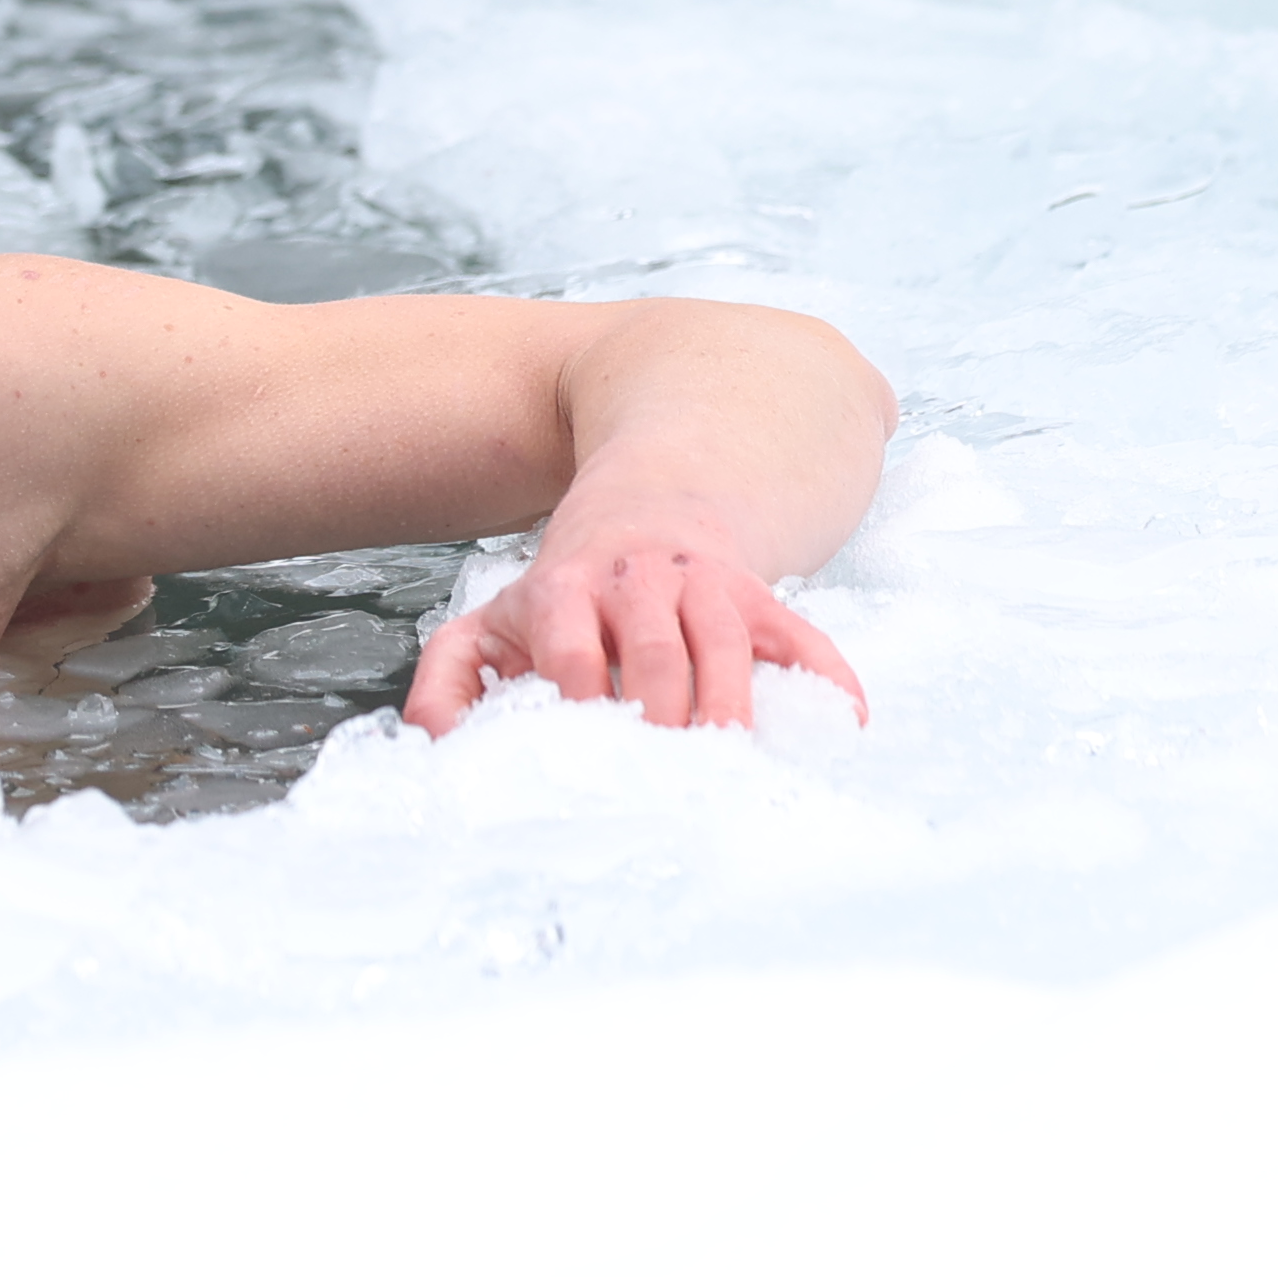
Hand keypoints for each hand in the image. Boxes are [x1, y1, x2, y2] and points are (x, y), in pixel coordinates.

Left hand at [404, 517, 864, 733]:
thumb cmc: (564, 594)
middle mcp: (637, 581)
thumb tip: (434, 743)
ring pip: (724, 642)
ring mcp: (705, 586)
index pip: (569, 641)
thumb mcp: (494, 619)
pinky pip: (802, 636)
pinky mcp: (761, 599)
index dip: (576, 687)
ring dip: (729, 700)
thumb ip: (452, 677)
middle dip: (658, 703)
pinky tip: (843, 723)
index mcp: (565, 589)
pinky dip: (826, 677)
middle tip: (662, 765)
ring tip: (731, 757)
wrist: (646, 511)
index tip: (583, 741)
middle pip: (652, 645)